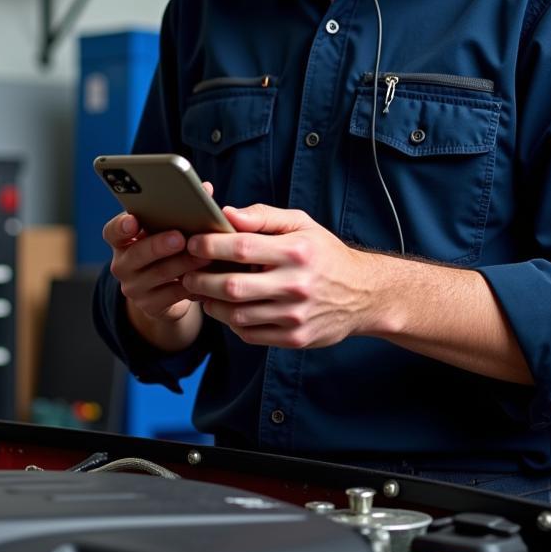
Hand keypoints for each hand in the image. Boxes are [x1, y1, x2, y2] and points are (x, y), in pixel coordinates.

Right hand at [102, 185, 212, 323]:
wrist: (163, 291)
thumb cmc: (169, 249)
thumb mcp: (169, 228)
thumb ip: (183, 208)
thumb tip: (206, 188)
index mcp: (122, 239)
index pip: (112, 232)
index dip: (121, 226)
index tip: (133, 221)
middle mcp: (122, 264)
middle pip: (136, 254)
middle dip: (159, 245)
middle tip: (180, 237)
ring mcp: (134, 287)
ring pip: (157, 275)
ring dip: (182, 264)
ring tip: (204, 256)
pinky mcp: (150, 306)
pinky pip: (172, 296)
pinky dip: (190, 286)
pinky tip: (206, 278)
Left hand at [182, 203, 375, 348]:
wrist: (364, 294)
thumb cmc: (323, 253)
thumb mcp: (301, 223)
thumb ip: (263, 215)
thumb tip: (227, 213)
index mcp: (295, 251)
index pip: (241, 247)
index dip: (210, 245)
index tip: (192, 242)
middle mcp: (296, 285)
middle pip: (232, 286)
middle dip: (201, 279)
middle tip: (186, 272)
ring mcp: (295, 316)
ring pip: (236, 315)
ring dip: (211, 303)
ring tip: (201, 291)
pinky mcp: (295, 338)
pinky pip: (250, 334)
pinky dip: (232, 322)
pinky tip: (227, 309)